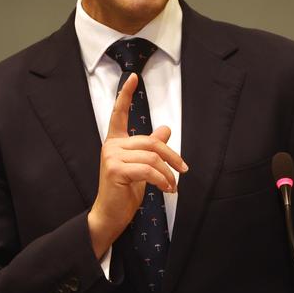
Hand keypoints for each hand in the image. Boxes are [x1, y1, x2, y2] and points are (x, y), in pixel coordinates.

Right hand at [87, 73, 187, 258]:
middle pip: (150, 142)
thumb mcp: (141, 167)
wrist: (110, 215)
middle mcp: (111, 146)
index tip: (132, 77)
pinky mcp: (115, 170)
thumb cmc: (124, 191)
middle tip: (183, 170)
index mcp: (115, 142)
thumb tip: (165, 129)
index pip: (119, 113)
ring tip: (172, 186)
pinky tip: (166, 189)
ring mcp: (111, 157)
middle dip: (171, 156)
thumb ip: (151, 148)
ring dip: (167, 173)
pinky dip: (161, 180)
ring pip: (151, 157)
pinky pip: (147, 169)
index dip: (125, 95)